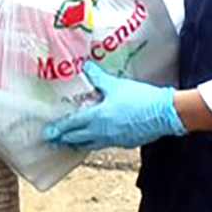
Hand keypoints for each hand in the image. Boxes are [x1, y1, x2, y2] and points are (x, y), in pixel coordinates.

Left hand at [42, 61, 186, 150]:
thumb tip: (86, 66)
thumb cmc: (140, 98)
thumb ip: (98, 78)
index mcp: (96, 117)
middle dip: (64, 139)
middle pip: (77, 138)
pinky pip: (104, 144)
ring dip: (78, 143)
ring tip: (71, 143)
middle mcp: (101, 132)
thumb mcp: (116, 85)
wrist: (164, 114)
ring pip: (90, 144)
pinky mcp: (124, 142)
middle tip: (54, 140)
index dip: (58, 129)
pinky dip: (95, 142)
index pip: (71, 125)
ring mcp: (113, 140)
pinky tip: (96, 139)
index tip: (47, 134)